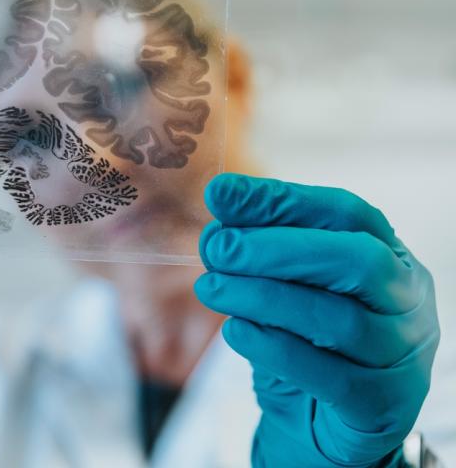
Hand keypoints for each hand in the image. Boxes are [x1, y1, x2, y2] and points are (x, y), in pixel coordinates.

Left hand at [195, 174, 438, 467]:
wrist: (324, 421)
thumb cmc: (308, 339)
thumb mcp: (289, 287)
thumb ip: (261, 252)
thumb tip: (218, 221)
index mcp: (389, 256)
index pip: (344, 213)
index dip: (281, 199)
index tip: (219, 193)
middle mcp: (405, 301)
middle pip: (355, 261)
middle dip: (276, 248)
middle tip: (217, 247)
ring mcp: (399, 355)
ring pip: (336, 319)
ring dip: (262, 297)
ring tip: (210, 288)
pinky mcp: (379, 405)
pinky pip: (325, 375)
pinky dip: (272, 348)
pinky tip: (235, 331)